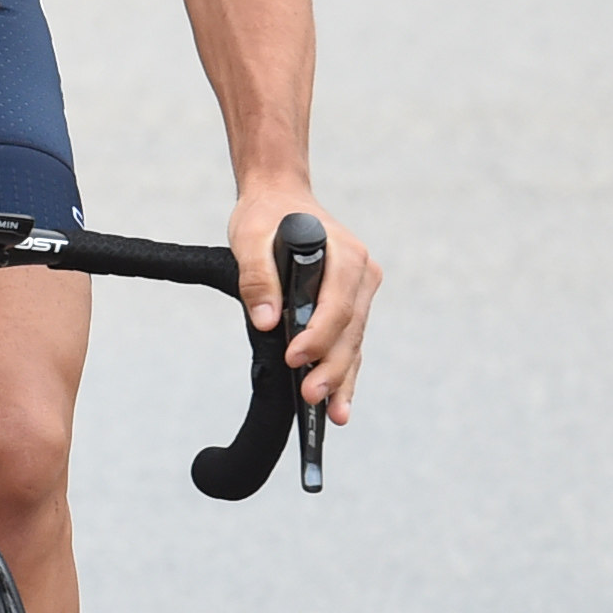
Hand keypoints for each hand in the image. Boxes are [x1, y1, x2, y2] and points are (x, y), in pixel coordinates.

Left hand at [227, 183, 380, 422]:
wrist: (281, 197)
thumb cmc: (267, 216)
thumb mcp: (250, 237)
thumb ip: (257, 276)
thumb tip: (266, 320)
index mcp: (345, 255)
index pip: (336, 305)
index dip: (317, 335)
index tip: (293, 357)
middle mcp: (361, 274)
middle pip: (350, 331)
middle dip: (332, 368)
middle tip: (311, 398)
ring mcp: (360, 291)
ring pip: (354, 343)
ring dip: (342, 379)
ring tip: (333, 415)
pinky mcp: (352, 305)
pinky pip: (350, 343)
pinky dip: (344, 373)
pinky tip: (337, 404)